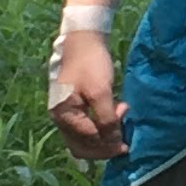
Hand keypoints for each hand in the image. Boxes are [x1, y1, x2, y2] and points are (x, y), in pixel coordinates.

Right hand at [46, 27, 125, 161]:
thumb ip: (106, 119)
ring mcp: (65, 112)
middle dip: (104, 145)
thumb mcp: (101, 92)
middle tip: (124, 140)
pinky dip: (101, 124)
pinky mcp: (73, 105)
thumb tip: (113, 142)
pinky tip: (115, 110)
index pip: (86, 141)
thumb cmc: (90, 64)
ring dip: (104, 134)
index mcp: (63, 115)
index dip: (107, 146)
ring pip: (84, 137)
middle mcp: (60, 118)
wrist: (83, 38)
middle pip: (81, 145)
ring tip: (121, 115)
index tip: (126, 144)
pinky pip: (86, 125)